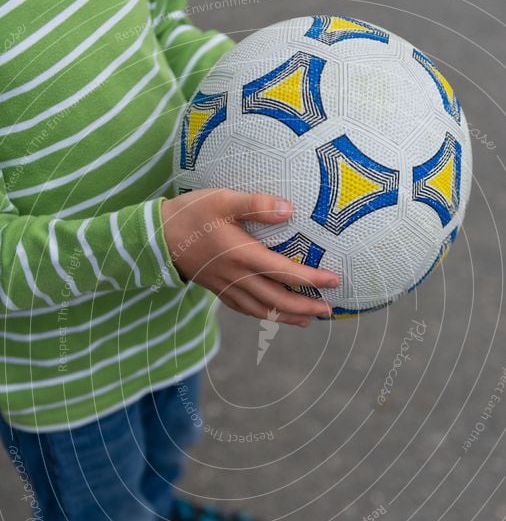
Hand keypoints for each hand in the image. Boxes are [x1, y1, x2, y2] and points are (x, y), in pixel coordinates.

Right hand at [161, 189, 339, 325]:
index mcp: (242, 256)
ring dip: (287, 317)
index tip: (335, 282)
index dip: (311, 280)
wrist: (155, 237)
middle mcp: (237, 277)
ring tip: (309, 320)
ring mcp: (226, 287)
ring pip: (262, 310)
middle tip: (329, 311)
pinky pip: (245, 309)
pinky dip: (264, 315)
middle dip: (305, 308)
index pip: (284, 272)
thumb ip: (256, 205)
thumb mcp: (223, 200)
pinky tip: (273, 315)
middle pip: (277, 300)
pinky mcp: (217, 289)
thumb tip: (289, 210)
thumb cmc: (191, 213)